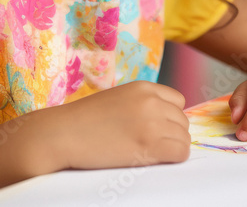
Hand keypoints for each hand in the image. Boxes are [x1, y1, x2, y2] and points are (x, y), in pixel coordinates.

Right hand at [55, 81, 189, 169]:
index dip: (170, 117)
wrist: (62, 134)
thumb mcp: (118, 99)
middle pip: (182, 121)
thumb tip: (166, 120)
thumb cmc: (85, 121)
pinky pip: (180, 153)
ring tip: (148, 153)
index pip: (179, 101)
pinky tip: (154, 160)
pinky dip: (173, 159)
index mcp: (144, 87)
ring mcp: (152, 122)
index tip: (156, 129)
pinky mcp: (149, 145)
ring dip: (172, 148)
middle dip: (171, 134)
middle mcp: (152, 101)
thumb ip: (142, 103)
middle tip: (149, 144)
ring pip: (184, 138)